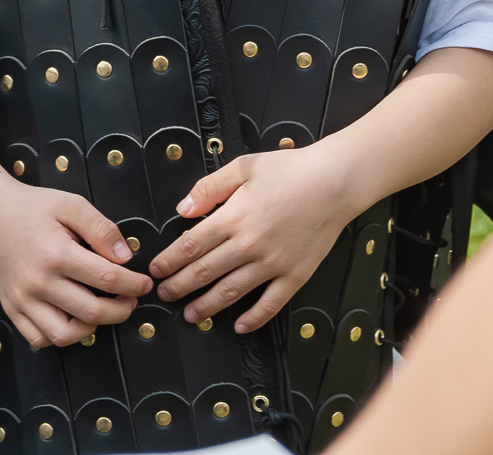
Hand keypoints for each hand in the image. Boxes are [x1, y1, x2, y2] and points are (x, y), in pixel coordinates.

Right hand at [0, 171, 150, 348]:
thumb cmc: (34, 207)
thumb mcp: (71, 205)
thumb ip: (101, 229)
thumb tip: (125, 257)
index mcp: (56, 253)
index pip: (107, 278)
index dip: (134, 284)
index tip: (144, 283)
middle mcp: (38, 282)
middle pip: (91, 312)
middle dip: (121, 310)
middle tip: (131, 301)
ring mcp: (22, 300)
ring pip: (64, 335)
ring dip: (92, 328)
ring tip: (103, 311)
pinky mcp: (12, 309)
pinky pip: (38, 338)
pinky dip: (59, 336)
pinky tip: (72, 318)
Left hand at [148, 144, 357, 332]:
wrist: (335, 180)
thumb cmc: (291, 169)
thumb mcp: (244, 166)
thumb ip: (210, 187)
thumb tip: (182, 209)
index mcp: (233, 218)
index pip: (190, 246)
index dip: (169, 261)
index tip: (156, 270)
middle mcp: (249, 245)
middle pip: (204, 273)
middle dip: (179, 287)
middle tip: (165, 295)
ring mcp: (272, 263)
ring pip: (230, 292)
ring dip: (206, 306)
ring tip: (191, 314)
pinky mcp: (295, 274)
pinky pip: (270, 304)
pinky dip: (253, 319)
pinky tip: (239, 326)